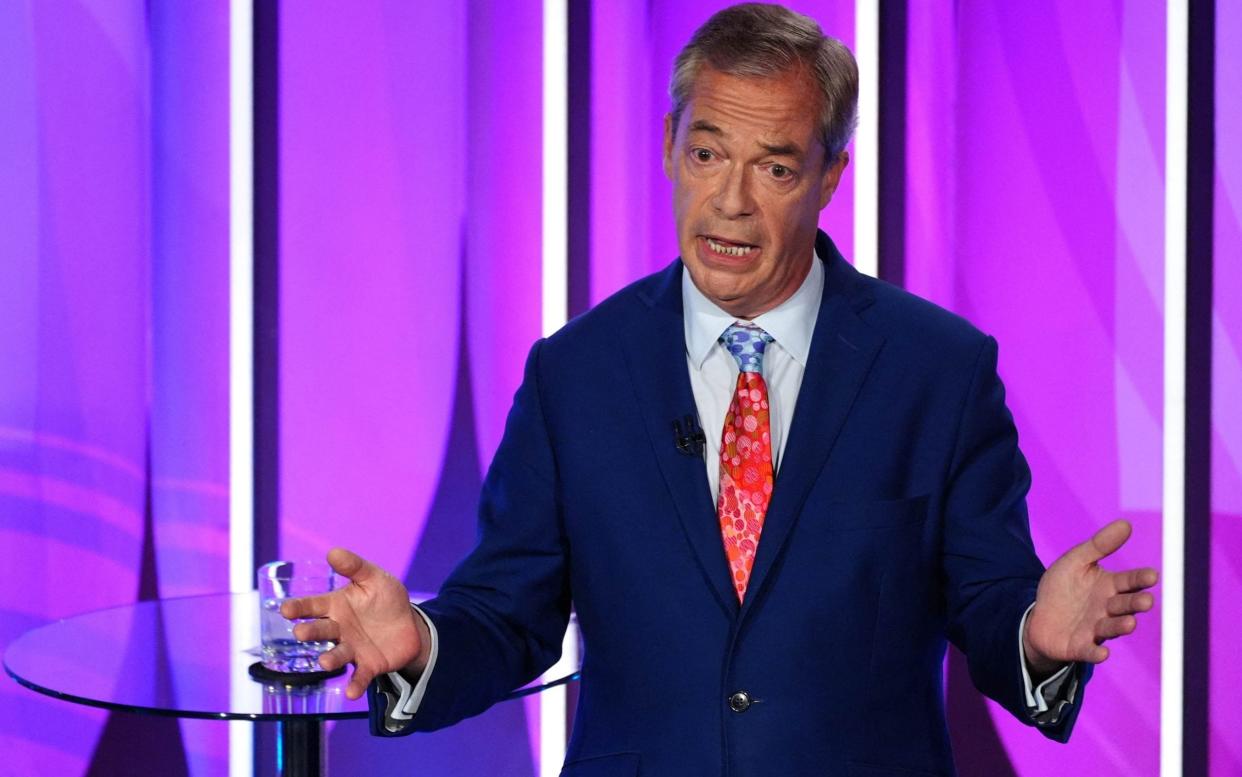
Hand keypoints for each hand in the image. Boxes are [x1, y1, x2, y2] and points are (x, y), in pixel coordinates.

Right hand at [280, 548, 427, 699]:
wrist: (410, 625)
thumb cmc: (386, 599)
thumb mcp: (374, 578)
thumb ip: (355, 567)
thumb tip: (332, 551)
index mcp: (337, 606)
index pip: (313, 605)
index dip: (299, 607)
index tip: (286, 609)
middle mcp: (339, 629)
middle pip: (321, 631)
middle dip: (310, 632)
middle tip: (300, 633)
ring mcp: (352, 649)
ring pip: (336, 655)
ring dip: (329, 660)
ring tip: (324, 662)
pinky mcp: (368, 665)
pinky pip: (359, 676)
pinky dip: (354, 685)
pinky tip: (350, 693)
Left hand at [1023, 520, 1157, 676]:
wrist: (1039, 617)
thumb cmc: (1063, 588)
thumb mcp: (1075, 561)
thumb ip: (1099, 545)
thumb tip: (1126, 523)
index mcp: (1109, 586)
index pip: (1129, 581)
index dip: (1140, 578)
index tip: (1151, 575)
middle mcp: (1107, 609)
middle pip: (1125, 605)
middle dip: (1136, 603)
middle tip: (1146, 600)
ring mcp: (1095, 629)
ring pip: (1111, 627)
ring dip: (1121, 626)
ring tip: (1129, 622)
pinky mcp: (1080, 646)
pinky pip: (1090, 651)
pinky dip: (1096, 653)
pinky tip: (1102, 653)